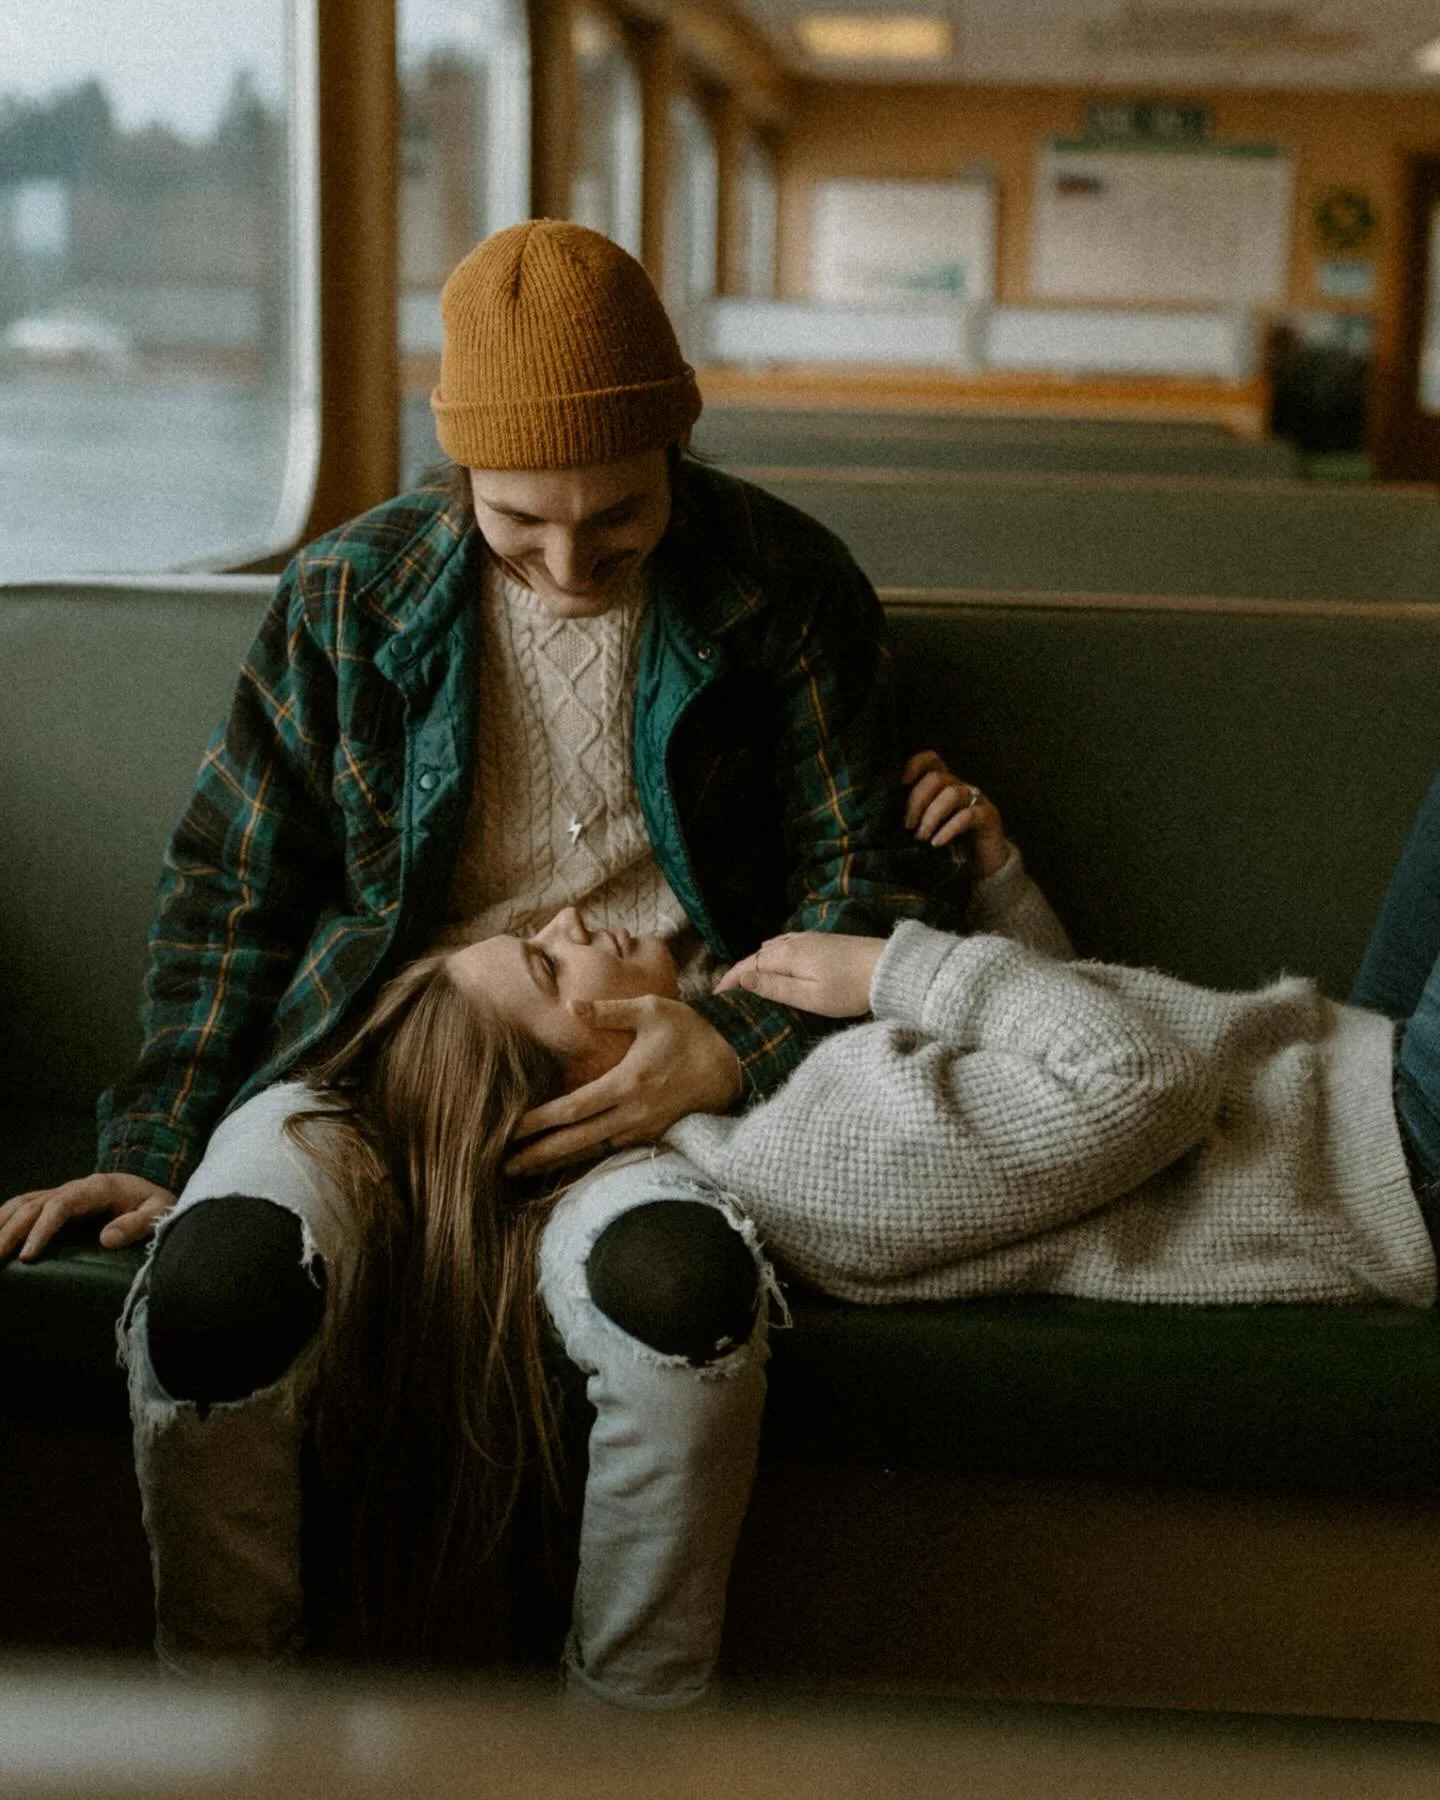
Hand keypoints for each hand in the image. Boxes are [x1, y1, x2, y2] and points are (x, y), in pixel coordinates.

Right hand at [0, 1174, 176, 1264]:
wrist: (150, 1192)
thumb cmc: (155, 1204)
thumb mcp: (159, 1212)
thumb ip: (138, 1223)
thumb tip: (106, 1238)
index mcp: (97, 1188)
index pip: (61, 1204)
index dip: (42, 1229)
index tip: (28, 1256)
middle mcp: (74, 1187)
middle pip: (33, 1206)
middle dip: (10, 1232)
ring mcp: (61, 1193)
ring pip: (21, 1204)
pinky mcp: (54, 1203)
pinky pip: (22, 1207)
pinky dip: (2, 1219)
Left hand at [506, 997, 743, 1174]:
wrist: (732, 1064)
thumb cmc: (689, 1032)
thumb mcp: (651, 1010)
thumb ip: (609, 1011)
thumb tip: (569, 1006)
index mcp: (627, 1083)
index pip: (574, 1109)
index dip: (540, 1122)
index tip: (510, 1129)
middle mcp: (632, 1114)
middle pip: (577, 1141)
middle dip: (539, 1154)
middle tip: (504, 1165)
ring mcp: (643, 1129)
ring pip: (593, 1151)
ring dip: (558, 1161)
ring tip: (526, 1169)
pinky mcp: (652, 1136)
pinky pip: (611, 1151)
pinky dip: (585, 1158)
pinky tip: (564, 1162)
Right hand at [718, 931, 882, 1018]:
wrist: (888, 969)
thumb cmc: (850, 989)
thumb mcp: (809, 996)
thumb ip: (774, 986)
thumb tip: (741, 976)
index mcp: (787, 955)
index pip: (747, 965)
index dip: (729, 979)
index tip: (715, 996)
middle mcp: (793, 942)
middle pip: (756, 956)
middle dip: (739, 972)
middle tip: (726, 993)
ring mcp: (808, 939)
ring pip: (771, 950)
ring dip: (755, 964)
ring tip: (745, 981)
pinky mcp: (821, 941)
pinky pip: (785, 946)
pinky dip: (771, 956)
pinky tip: (774, 960)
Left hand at [904, 751, 1008, 877]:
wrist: (984, 865)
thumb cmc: (949, 845)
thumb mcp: (926, 827)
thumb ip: (911, 817)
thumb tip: (882, 817)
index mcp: (943, 785)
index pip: (930, 760)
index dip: (914, 765)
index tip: (900, 785)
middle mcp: (960, 787)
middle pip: (936, 778)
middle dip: (917, 801)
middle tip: (907, 826)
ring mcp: (976, 799)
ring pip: (951, 793)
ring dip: (931, 816)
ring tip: (921, 838)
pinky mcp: (988, 816)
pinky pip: (968, 815)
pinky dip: (948, 829)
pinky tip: (937, 843)